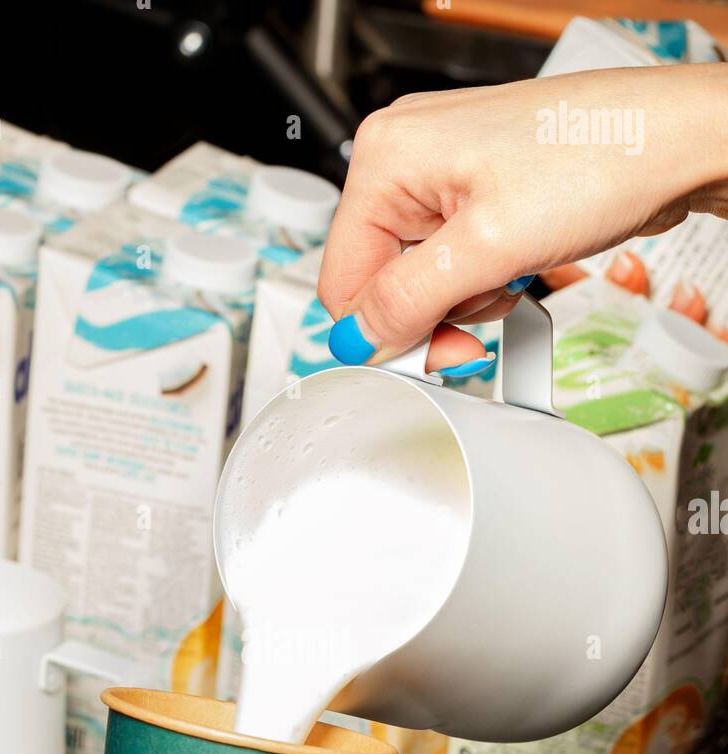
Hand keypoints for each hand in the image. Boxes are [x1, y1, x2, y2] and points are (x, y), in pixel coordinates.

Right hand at [319, 65, 727, 371]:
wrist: (673, 140)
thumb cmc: (598, 158)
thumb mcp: (489, 247)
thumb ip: (410, 300)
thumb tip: (357, 337)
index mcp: (386, 159)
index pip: (342, 282)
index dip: (383, 330)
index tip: (431, 352)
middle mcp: (405, 161)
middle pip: (381, 282)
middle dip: (432, 313)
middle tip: (483, 310)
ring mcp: (441, 176)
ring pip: (420, 280)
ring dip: (466, 299)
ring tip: (511, 271)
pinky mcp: (476, 194)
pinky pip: (455, 264)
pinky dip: (485, 281)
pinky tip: (518, 265)